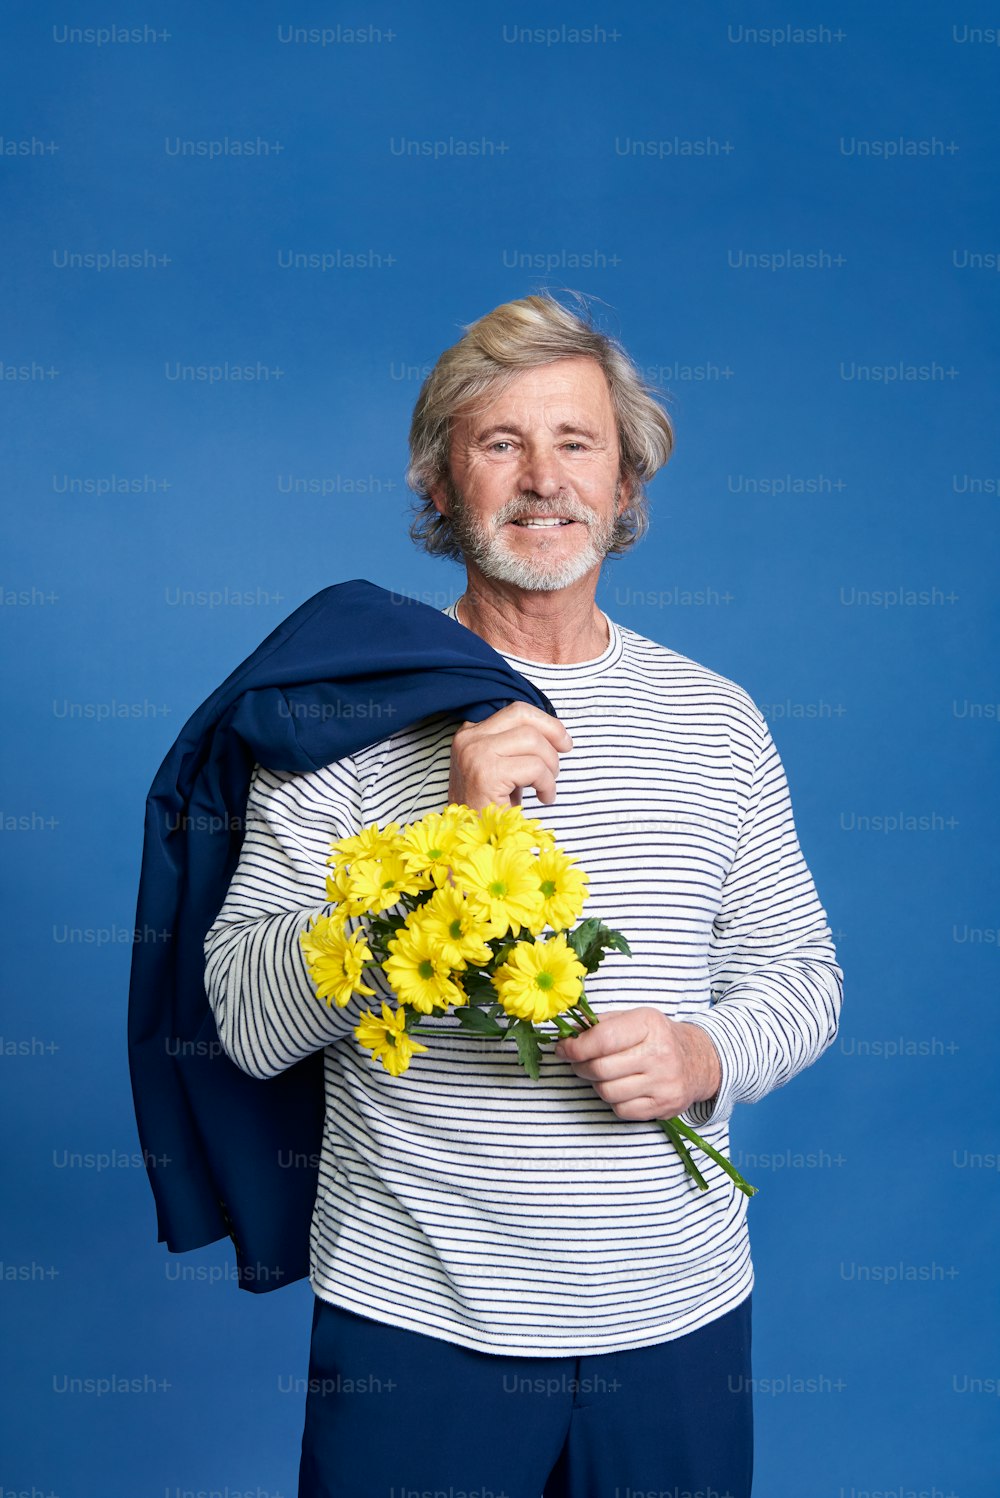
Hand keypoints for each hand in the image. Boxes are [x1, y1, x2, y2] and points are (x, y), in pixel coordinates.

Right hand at [448, 702, 572, 810]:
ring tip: (547, 787)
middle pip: (522, 714)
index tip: (563, 741)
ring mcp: (475, 754)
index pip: (515, 711)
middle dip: (553, 733)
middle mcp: (468, 739)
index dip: (545, 722)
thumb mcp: (502, 769)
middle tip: (563, 758)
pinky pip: (534, 768)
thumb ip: (518, 747)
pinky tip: (544, 798)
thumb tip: (556, 734)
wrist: (472, 845)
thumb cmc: (491, 809)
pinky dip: (547, 783)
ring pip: (532, 740)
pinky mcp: (485, 775)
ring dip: (550, 766)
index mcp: (470, 734)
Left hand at [553, 1008, 721, 1120]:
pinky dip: (614, 1101)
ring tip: (603, 1074)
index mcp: (648, 1024)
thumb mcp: (634, 1018)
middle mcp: (659, 1053)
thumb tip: (567, 1034)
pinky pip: (621, 1110)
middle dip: (581, 1066)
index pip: (602, 1039)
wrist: (699, 1061)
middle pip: (600, 1068)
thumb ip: (600, 1024)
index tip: (563, 1048)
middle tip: (580, 1061)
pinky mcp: (664, 1106)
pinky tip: (622, 1088)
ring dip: (597, 1084)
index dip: (575, 1047)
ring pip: (607, 1092)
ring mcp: (664, 1083)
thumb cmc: (657, 1037)